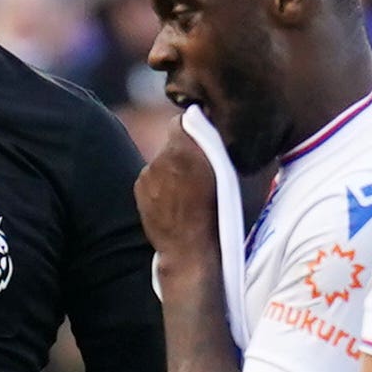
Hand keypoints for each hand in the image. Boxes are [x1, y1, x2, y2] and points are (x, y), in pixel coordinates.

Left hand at [134, 121, 215, 269]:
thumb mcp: (232, 178)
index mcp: (186, 150)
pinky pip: (152, 175)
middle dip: (183, 148)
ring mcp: (147, 173)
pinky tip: (174, 199)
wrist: (190, 251)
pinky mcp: (139, 187)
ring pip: (162, 158)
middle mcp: (162, 157)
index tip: (202, 136)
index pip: (183, 120)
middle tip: (198, 166)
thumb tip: (221, 129)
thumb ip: (222, 148)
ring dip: (172, 166)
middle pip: (172, 140)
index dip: (193, 127)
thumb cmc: (220, 217)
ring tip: (187, 189)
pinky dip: (162, 182)